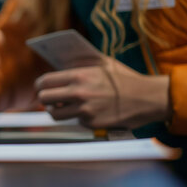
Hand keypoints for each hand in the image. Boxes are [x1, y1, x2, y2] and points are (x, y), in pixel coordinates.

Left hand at [35, 57, 170, 128]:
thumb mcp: (103, 64)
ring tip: (60, 108)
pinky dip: (77, 117)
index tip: (40, 88)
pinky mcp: (91, 123)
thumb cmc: (125, 79)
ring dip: (56, 111)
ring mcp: (84, 110)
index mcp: (78, 76)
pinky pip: (74, 121)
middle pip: (44, 98)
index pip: (45, 81)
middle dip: (44, 99)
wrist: (147, 98)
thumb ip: (82, 64)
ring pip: (55, 114)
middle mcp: (78, 93)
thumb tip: (61, 63)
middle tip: (47, 99)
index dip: (40, 86)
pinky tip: (87, 112)